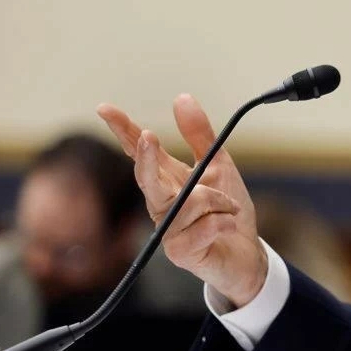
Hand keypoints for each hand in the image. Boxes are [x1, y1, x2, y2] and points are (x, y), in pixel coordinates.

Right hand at [97, 94, 266, 306]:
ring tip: (230, 209)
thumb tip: (180, 98)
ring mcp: (167, 230)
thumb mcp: (219, 166)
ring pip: (192, 201)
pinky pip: (206, 225)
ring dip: (220, 199)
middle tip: (148, 136)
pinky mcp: (179, 252)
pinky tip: (227, 227)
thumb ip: (200, 135)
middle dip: (146, 158)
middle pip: (145, 178)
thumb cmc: (228, 211)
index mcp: (167, 180)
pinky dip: (225, 220)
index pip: (139, 152)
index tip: (105, 108)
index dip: (122, 130)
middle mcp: (161, 204)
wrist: (246, 252)